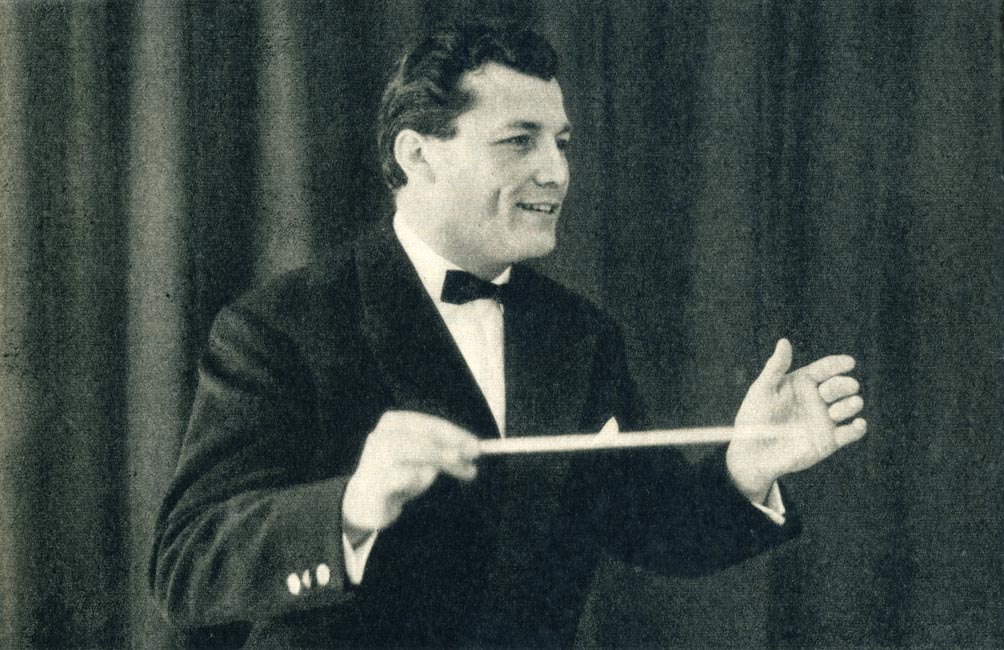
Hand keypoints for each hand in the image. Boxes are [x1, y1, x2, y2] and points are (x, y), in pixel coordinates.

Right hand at [342, 411, 479, 542]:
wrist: (363, 503)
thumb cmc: (399, 476)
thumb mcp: (424, 459)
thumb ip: (445, 451)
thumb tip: (473, 449)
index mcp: (394, 422)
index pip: (430, 424)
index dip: (455, 434)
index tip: (476, 446)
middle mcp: (382, 435)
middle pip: (424, 438)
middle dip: (452, 448)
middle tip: (473, 459)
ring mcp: (375, 457)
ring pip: (415, 453)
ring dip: (437, 464)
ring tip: (448, 473)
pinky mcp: (375, 481)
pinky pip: (405, 477)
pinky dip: (416, 482)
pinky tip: (413, 489)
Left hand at [726, 339, 866, 502]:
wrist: (753, 452)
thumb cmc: (754, 417)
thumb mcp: (763, 389)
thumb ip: (775, 367)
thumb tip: (784, 341)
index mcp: (803, 382)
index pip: (825, 368)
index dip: (838, 364)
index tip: (849, 363)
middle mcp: (817, 399)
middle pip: (839, 386)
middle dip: (844, 385)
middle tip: (847, 387)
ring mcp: (825, 419)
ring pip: (849, 407)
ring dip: (851, 405)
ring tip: (838, 410)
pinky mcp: (830, 440)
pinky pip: (851, 433)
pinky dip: (859, 428)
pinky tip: (859, 424)